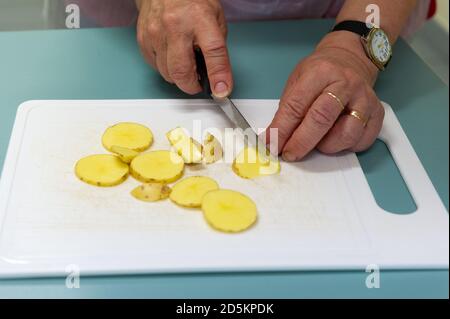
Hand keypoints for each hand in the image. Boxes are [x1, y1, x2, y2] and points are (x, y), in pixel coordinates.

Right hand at [136, 0, 232, 96]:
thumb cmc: (191, 1)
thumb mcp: (215, 17)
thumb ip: (216, 47)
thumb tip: (217, 76)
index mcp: (199, 18)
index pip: (213, 51)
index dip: (219, 75)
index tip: (221, 91)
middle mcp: (175, 25)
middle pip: (182, 71)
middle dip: (192, 86)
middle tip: (198, 84)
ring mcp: (156, 32)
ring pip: (167, 73)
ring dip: (179, 77)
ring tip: (185, 64)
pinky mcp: (143, 39)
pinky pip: (156, 67)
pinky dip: (166, 68)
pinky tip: (171, 56)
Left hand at [266, 32, 384, 160]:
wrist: (350, 60)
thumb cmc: (319, 74)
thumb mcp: (297, 81)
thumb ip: (288, 110)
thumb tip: (274, 139)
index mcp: (320, 73)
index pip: (297, 106)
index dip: (282, 130)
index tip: (272, 145)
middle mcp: (346, 84)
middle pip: (322, 119)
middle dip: (301, 142)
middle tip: (289, 154)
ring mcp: (365, 99)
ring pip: (346, 134)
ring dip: (327, 146)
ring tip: (317, 143)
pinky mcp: (378, 113)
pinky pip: (362, 140)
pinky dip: (346, 147)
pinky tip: (336, 140)